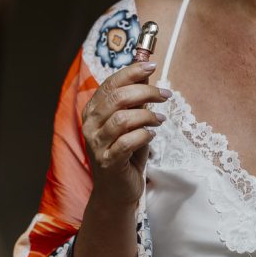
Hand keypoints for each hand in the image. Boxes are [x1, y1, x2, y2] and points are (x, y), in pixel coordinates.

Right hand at [81, 62, 168, 206]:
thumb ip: (134, 101)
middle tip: (165, 95)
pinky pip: (128, 142)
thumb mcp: (129, 122)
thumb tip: (147, 74)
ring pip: (123, 119)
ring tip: (160, 119)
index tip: (152, 66)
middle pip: (118, 98)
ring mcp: (97, 144)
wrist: (116, 191)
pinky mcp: (108, 162)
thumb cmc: (125, 153)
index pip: (111, 83)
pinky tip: (152, 135)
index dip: (132, 71)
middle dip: (146, 92)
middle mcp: (90, 125)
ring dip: (147, 115)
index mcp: (93, 110)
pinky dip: (144, 135)